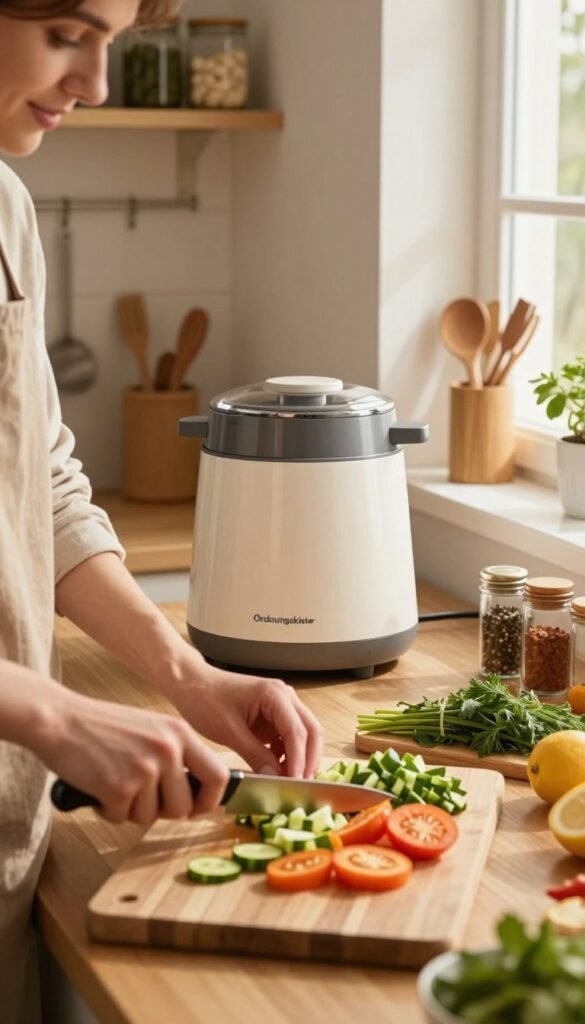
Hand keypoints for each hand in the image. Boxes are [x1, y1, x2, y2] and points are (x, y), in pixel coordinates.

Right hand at [35, 686, 229, 826]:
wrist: (61, 720)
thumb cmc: (103, 726)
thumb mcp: (152, 728)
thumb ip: (175, 754)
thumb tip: (195, 792)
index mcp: (180, 733)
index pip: (217, 775)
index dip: (209, 801)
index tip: (196, 809)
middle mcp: (167, 749)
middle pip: (184, 807)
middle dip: (161, 811)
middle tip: (140, 797)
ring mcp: (144, 769)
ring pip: (151, 817)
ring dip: (131, 809)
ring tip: (114, 782)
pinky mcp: (119, 787)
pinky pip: (122, 818)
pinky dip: (108, 810)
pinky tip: (98, 787)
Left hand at [167, 654, 323, 778]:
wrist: (191, 683)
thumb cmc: (206, 700)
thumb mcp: (229, 731)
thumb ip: (255, 754)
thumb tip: (274, 777)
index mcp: (275, 694)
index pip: (297, 731)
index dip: (299, 760)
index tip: (294, 783)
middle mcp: (285, 696)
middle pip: (311, 730)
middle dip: (309, 759)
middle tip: (302, 785)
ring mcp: (281, 704)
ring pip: (304, 733)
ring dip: (301, 757)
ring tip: (291, 781)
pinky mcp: (273, 715)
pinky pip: (289, 736)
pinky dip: (289, 754)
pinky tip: (279, 770)